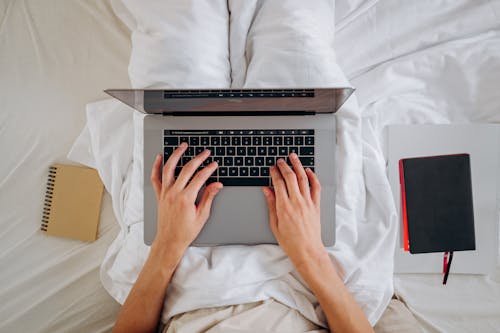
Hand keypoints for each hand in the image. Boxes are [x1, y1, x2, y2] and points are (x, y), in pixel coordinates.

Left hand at [150, 142, 222, 257]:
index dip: (209, 169)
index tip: (214, 164)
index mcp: (186, 199)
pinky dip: (156, 166)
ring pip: (169, 168)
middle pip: (187, 169)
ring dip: (176, 155)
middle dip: (198, 159)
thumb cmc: (185, 231)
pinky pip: (156, 178)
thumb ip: (208, 197)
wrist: (169, 241)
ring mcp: (165, 193)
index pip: (200, 178)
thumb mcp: (202, 216)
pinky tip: (160, 157)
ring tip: (183, 146)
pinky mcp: (159, 195)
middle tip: (205, 152)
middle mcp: (174, 193)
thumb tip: (217, 185)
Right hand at [262, 153, 326, 268]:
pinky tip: (308, 171)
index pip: (278, 183)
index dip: (274, 173)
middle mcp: (297, 202)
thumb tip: (267, 190)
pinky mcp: (316, 205)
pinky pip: (316, 187)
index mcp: (284, 207)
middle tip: (281, 160)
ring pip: (304, 178)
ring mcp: (308, 203)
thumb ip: (271, 204)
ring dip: (298, 166)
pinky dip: (313, 177)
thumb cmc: (290, 241)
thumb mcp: (274, 224)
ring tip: (294, 157)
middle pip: (291, 177)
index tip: (272, 168)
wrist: (307, 251)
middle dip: (284, 166)